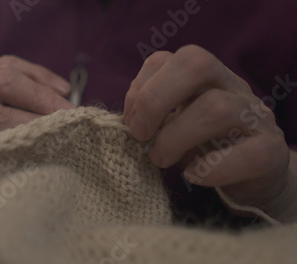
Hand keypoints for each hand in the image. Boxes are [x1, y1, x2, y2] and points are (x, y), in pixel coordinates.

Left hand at [123, 45, 296, 221]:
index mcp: (203, 78)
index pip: (167, 58)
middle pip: (196, 64)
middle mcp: (231, 87)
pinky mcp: (272, 151)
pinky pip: (249, 153)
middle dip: (155, 99)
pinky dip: (214, 167)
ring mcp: (254, 116)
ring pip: (217, 107)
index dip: (140, 88)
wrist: (254, 179)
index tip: (129, 122)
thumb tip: (124, 123)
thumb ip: (151, 119)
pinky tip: (194, 175)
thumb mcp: (173, 126)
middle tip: (140, 135)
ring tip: (160, 159)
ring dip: (176, 137)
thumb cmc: (205, 148)